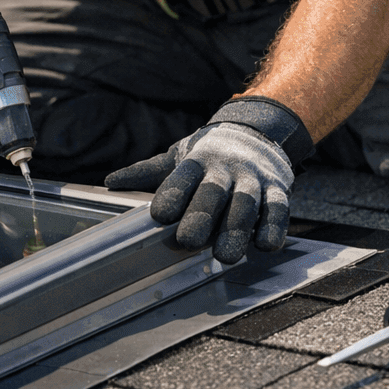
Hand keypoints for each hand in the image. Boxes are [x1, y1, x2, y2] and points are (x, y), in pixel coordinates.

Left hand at [104, 97, 312, 263]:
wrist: (257, 132)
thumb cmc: (209, 155)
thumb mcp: (177, 156)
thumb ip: (147, 173)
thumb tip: (109, 183)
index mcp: (198, 160)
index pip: (183, 176)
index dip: (172, 193)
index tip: (160, 215)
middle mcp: (226, 168)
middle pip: (214, 191)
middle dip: (202, 215)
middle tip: (188, 241)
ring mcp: (254, 178)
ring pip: (246, 202)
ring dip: (236, 229)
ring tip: (225, 256)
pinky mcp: (278, 188)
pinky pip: (279, 207)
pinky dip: (274, 226)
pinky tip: (265, 246)